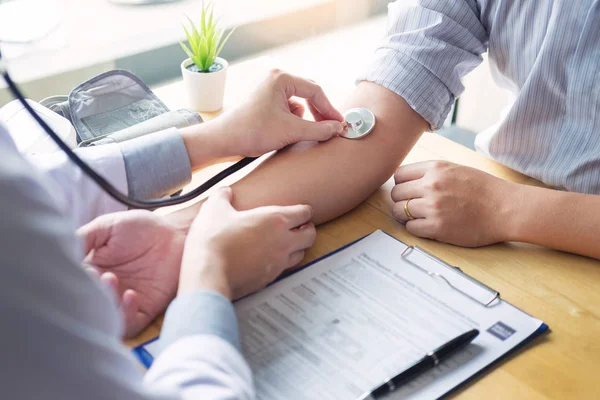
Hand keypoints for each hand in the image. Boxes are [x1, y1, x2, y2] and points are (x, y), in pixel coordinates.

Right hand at [78, 210, 185, 337]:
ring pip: (104, 319)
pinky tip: (130, 295)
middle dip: (85, 294)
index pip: (72, 284)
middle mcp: (104, 291)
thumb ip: (84, 237)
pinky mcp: (144, 310)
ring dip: (104, 305)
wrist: (175, 233)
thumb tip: (61, 250)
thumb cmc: (141, 228)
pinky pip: (130, 324)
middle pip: (85, 306)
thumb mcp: (108, 227)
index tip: (80, 267)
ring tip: (111, 280)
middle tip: (95, 274)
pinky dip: (125, 315)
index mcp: (90, 272)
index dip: (71, 280)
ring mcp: (123, 302)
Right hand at [179, 187, 315, 299]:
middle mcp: (283, 242)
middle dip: (306, 229)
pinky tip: (267, 260)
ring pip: (301, 254)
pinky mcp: (269, 280)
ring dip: (297, 247)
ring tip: (285, 243)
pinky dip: (281, 263)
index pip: (304, 213)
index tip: (297, 211)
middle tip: (297, 227)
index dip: (303, 211)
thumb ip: (222, 196)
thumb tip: (224, 192)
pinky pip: (283, 270)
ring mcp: (278, 263)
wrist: (208, 274)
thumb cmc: (214, 239)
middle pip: (310, 235)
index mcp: (275, 220)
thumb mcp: (214, 209)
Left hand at [182, 69, 344, 163]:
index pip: (315, 91)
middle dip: (319, 112)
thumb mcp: (291, 131)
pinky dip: (294, 120)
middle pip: (308, 93)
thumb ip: (318, 129)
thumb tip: (338, 128)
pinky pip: (288, 108)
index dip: (330, 109)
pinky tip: (291, 133)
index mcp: (281, 78)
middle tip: (330, 129)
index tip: (340, 125)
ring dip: (305, 118)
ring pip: (299, 102)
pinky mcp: (265, 100)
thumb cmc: (252, 132)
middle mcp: (275, 78)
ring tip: (307, 133)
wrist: (223, 141)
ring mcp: (269, 89)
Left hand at [390, 161, 513, 246]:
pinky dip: (415, 228)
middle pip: (396, 194)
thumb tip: (408, 180)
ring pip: (399, 212)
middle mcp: (431, 185)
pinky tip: (427, 226)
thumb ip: (432, 172)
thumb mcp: (456, 169)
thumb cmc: (484, 190)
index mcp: (436, 168)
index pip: (398, 175)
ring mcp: (433, 207)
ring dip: (405, 216)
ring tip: (419, 217)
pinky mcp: (437, 227)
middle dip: (401, 201)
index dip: (401, 185)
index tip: (407, 191)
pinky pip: (410, 228)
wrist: (506, 208)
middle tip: (412, 206)